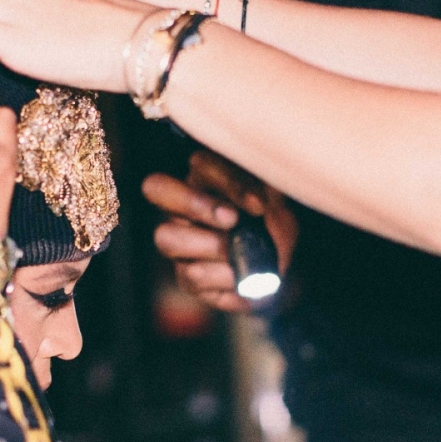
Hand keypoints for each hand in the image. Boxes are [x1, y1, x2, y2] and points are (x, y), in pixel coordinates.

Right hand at [143, 150, 297, 312]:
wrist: (284, 268)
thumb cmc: (274, 225)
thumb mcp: (277, 202)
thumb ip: (265, 191)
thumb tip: (256, 202)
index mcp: (204, 178)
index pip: (199, 164)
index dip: (227, 183)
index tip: (259, 206)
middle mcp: (182, 206)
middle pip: (156, 188)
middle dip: (197, 204)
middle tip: (233, 220)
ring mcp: (178, 242)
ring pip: (168, 238)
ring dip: (212, 246)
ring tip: (242, 253)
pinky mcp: (186, 277)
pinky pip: (193, 275)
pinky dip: (225, 277)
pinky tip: (246, 277)